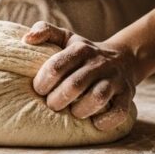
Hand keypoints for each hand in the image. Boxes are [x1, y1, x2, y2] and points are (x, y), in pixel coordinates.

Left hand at [22, 21, 138, 131]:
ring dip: (81, 110)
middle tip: (52, 105)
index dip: (43, 82)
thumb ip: (45, 31)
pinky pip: (119, 112)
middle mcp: (99, 63)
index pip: (57, 65)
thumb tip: (26, 39)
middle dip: (58, 100)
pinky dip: (105, 121)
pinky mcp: (127, 95)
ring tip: (73, 112)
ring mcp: (115, 79)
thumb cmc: (84, 54)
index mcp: (81, 49)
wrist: (123, 59)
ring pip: (98, 97)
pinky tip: (94, 122)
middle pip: (75, 85)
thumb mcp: (66, 38)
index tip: (39, 90)